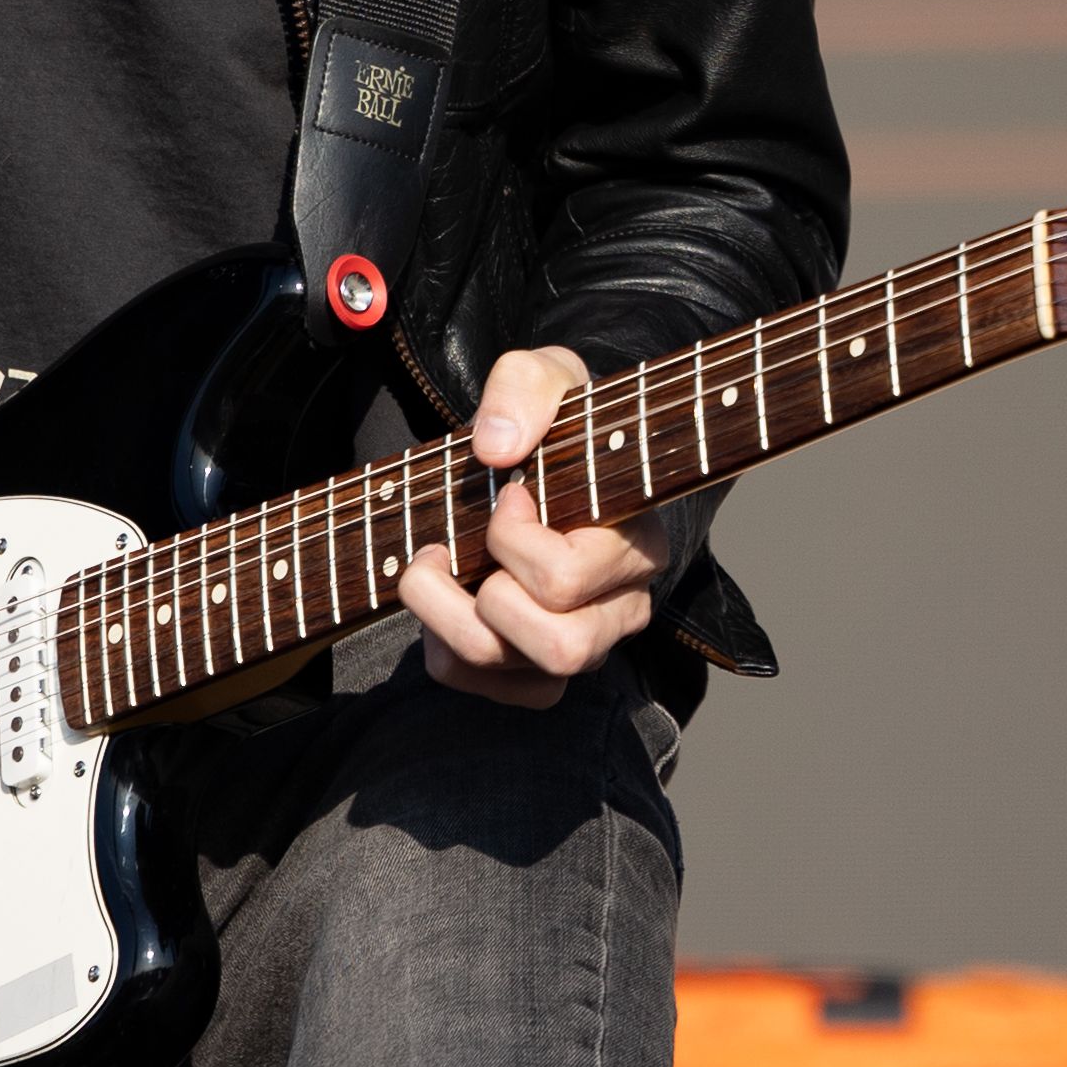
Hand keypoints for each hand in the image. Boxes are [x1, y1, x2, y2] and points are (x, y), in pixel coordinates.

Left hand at [400, 345, 663, 708]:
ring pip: (528, 679)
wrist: (540, 456)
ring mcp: (586, 646)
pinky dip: (448, 653)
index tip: (504, 496)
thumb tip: (494, 449)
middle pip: (563, 648)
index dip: (511, 542)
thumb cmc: (553, 422)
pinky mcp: (541, 673)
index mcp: (636, 542)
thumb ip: (523, 389)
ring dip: (451, 624)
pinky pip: (490, 691)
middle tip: (460, 548)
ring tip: (430, 570)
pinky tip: (442, 603)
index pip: (567, 578)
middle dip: (488, 600)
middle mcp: (621, 607)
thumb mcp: (544, 375)